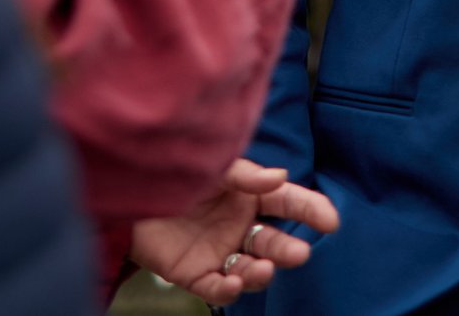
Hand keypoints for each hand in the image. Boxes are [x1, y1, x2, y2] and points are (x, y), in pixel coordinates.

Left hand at [129, 158, 338, 306]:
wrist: (126, 193)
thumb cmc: (175, 173)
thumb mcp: (214, 168)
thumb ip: (245, 175)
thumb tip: (281, 176)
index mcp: (248, 195)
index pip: (287, 202)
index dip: (310, 210)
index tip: (331, 221)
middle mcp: (238, 226)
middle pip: (273, 241)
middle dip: (289, 249)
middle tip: (299, 253)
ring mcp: (218, 251)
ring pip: (251, 269)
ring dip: (262, 272)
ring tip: (262, 269)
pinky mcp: (195, 273)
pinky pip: (217, 288)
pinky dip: (228, 290)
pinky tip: (233, 282)